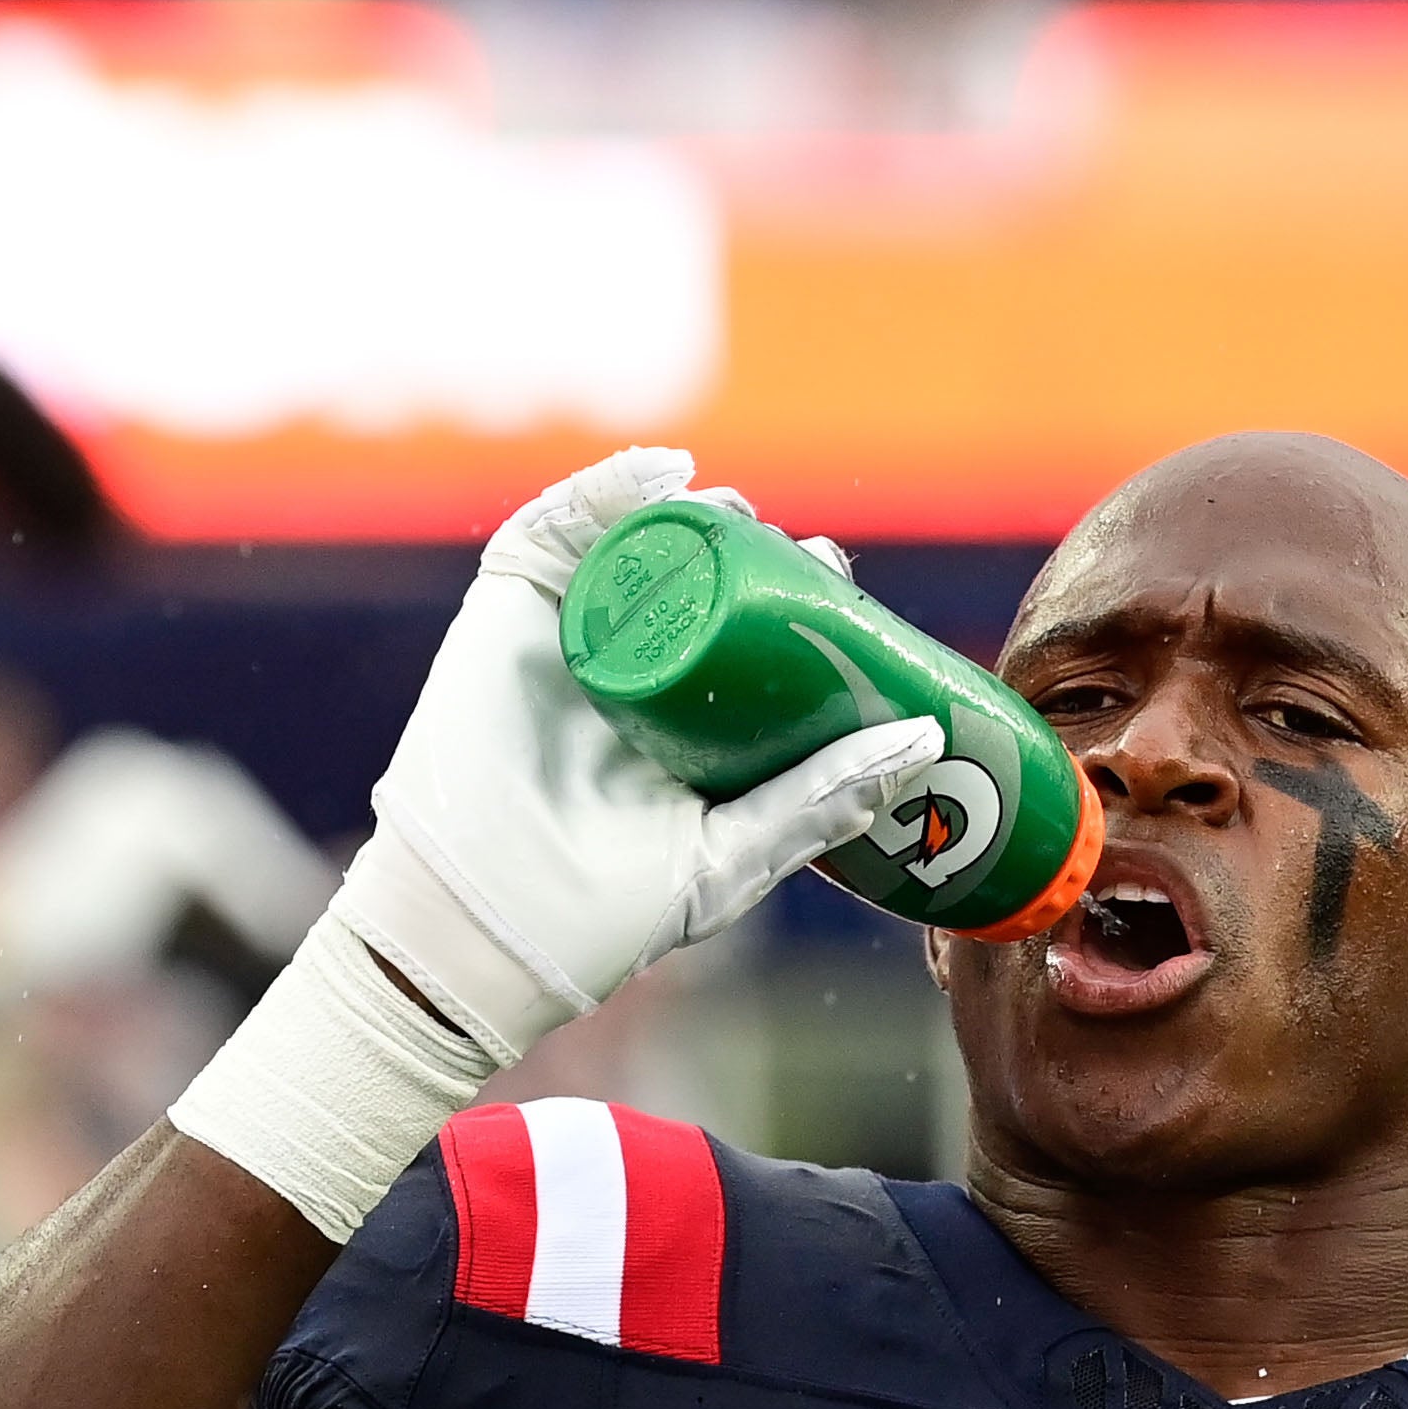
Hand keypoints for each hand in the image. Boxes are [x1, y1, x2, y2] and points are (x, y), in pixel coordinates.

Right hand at [358, 446, 938, 1053]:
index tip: (854, 595)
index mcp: (680, 723)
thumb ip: (818, 804)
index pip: (748, 640)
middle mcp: (626, 671)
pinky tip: (667, 476)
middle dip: (759, 552)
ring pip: (634, 544)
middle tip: (814, 556)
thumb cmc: (602, 918)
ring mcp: (564, 637)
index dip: (802, 605)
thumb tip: (922, 741)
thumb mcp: (734, 859)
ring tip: (743, 515)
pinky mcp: (506, 612)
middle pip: (698, 581)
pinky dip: (608, 488)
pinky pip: (553, 527)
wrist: (486, 932)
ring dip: (691, 513)